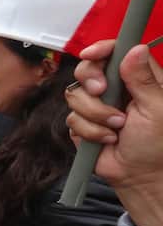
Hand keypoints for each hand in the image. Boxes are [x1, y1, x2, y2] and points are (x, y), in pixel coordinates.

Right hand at [66, 40, 162, 225]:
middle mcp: (115, 88)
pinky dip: (90, 131)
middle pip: (88, 68)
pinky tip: (107, 139)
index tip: (92, 54)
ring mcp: (96, 105)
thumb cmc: (157, 144)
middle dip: (90, 80)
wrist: (141, 176)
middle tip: (101, 91)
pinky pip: (72, 118)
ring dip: (95, 114)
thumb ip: (143, 79)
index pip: (115, 52)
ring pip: (76, 95)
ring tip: (116, 128)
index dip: (101, 49)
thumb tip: (135, 49)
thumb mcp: (157, 108)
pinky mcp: (82, 123)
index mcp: (136, 79)